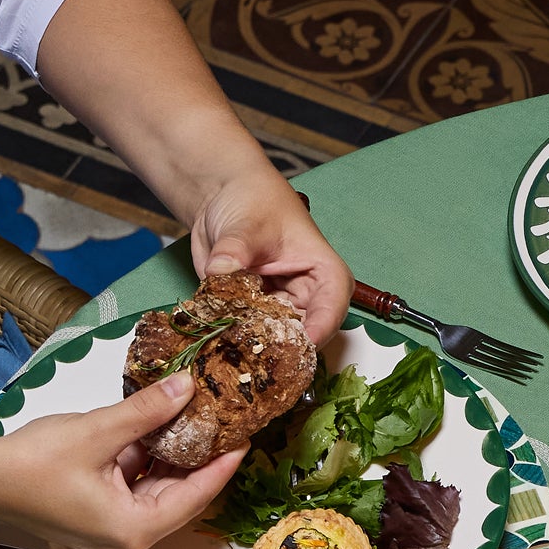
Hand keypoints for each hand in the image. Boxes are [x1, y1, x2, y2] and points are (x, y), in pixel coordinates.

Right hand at [0, 373, 245, 548]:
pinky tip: (156, 433)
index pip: (195, 496)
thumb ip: (146, 411)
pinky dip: (145, 466)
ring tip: (194, 422)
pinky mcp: (100, 523)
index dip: (222, 465)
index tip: (243, 438)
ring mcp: (113, 536)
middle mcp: (128, 542)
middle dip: (198, 459)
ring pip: (157, 494)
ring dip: (171, 459)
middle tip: (222, 425)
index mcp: (134, 530)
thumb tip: (186, 387)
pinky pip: (135, 494)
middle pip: (179, 498)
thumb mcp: (96, 430)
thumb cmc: (29, 463)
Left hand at [190, 174, 350, 347]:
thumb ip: (234, 250)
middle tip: (258, 353)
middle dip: (282, 347)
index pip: (331, 308)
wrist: (223, 195)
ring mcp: (278, 307)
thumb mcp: (246, 223)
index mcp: (323, 274)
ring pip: (274, 339)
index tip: (299, 346)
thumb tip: (219, 271)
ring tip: (232, 344)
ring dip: (253, 344)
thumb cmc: (252, 200)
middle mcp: (306, 297)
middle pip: (304, 334)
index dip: (319, 330)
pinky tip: (218, 334)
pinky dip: (233, 336)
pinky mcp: (253, 312)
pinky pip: (247, 332)